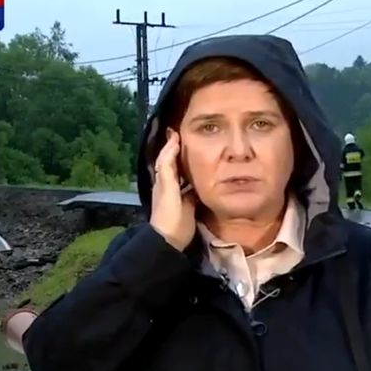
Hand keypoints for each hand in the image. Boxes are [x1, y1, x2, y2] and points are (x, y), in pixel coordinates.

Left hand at [149, 129, 196, 250]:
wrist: (170, 241)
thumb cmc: (169, 215)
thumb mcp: (168, 190)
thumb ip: (168, 168)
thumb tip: (172, 143)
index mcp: (164, 180)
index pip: (167, 157)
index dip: (171, 144)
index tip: (179, 130)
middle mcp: (170, 185)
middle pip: (175, 164)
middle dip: (181, 151)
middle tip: (193, 137)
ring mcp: (179, 195)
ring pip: (184, 174)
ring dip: (189, 163)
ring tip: (202, 151)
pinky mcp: (187, 204)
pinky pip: (192, 186)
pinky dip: (196, 177)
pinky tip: (206, 174)